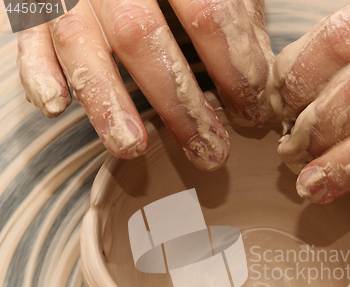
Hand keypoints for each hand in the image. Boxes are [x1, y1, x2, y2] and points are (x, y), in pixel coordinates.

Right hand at [17, 0, 273, 169]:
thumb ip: (239, 14)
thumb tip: (263, 75)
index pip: (209, 12)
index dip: (235, 67)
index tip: (251, 111)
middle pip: (144, 36)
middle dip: (181, 103)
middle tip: (211, 152)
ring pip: (81, 44)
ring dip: (108, 103)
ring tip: (133, 148)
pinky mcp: (34, 2)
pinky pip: (30, 38)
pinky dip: (38, 72)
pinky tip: (56, 106)